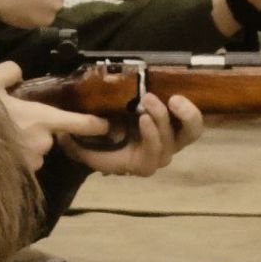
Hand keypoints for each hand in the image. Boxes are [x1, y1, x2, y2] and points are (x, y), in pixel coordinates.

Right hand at [0, 61, 108, 169]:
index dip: (92, 124)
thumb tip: (18, 72)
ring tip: (0, 134)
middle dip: (35, 130)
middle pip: (47, 137)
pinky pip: (19, 164)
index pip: (75, 123)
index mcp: (39, 118)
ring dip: (23, 145)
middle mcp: (39, 144)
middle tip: (12, 120)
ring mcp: (26, 163)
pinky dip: (11, 157)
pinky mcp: (13, 175)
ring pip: (33, 152)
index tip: (106, 126)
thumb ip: (10, 72)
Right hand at [60, 92, 202, 176]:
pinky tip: (178, 98)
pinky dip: (189, 111)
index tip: (141, 117)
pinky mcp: (178, 127)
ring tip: (169, 97)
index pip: (151, 158)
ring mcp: (171, 141)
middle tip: (148, 99)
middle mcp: (158, 156)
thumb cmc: (94, 143)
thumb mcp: (82, 145)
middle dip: (162, 120)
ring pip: (187, 134)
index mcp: (139, 164)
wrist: (104, 137)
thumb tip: (69, 134)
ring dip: (180, 114)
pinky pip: (191, 124)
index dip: (150, 138)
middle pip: (171, 144)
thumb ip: (77, 142)